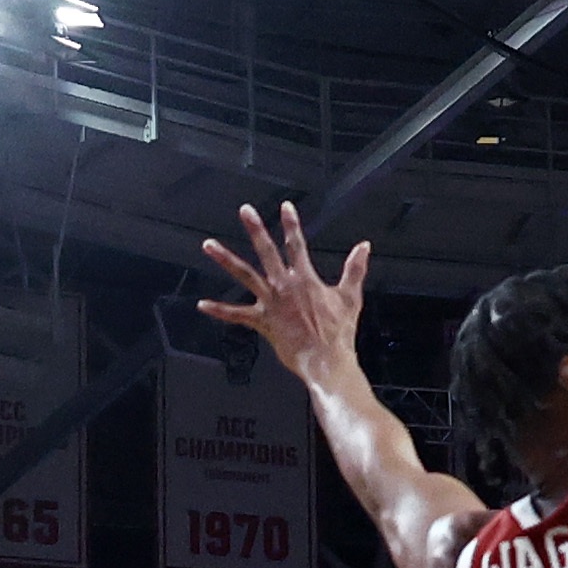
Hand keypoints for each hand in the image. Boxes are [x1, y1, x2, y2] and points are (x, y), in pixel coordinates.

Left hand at [193, 203, 369, 384]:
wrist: (326, 360)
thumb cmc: (339, 332)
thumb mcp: (351, 297)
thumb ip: (355, 269)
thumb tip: (364, 246)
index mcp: (305, 279)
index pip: (297, 244)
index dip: (291, 224)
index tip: (285, 207)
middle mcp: (285, 286)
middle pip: (267, 251)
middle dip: (256, 229)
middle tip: (245, 210)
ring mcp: (271, 303)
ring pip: (244, 275)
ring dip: (225, 259)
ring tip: (208, 245)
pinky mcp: (262, 322)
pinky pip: (236, 315)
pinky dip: (219, 311)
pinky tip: (202, 304)